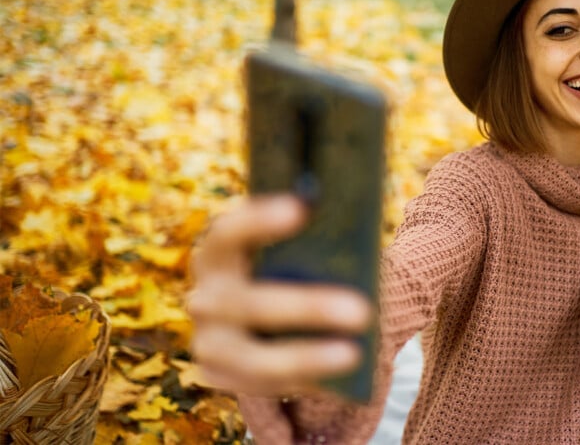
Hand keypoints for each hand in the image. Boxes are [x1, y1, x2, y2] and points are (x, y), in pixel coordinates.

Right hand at [187, 195, 372, 396]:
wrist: (269, 317)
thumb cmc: (293, 268)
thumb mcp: (296, 251)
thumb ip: (313, 245)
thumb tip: (355, 241)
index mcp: (218, 251)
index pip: (228, 232)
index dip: (259, 220)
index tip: (302, 208)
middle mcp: (204, 295)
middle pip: (247, 303)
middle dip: (308, 308)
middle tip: (362, 311)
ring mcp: (207, 340)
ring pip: (253, 357)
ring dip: (307, 357)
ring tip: (354, 354)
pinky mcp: (217, 374)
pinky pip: (260, 385)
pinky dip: (301, 381)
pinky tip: (338, 377)